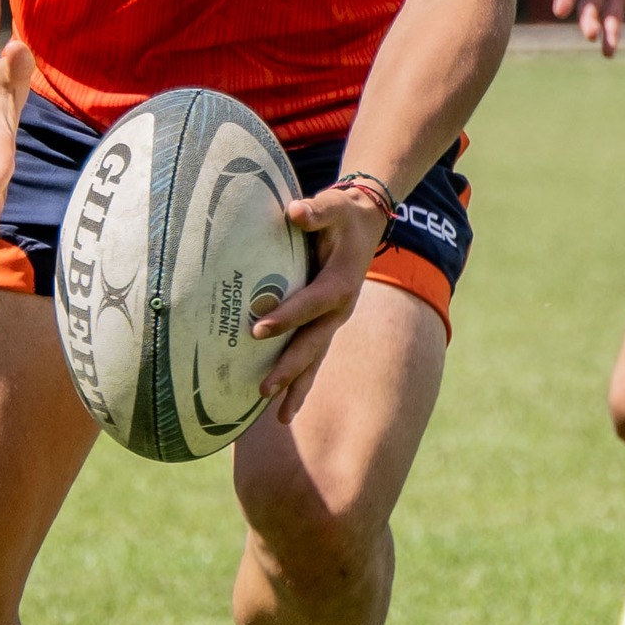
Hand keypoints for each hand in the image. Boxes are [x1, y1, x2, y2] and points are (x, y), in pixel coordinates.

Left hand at [249, 185, 391, 422]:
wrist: (366, 224)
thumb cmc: (344, 215)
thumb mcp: (333, 207)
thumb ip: (315, 210)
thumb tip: (295, 212)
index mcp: (340, 284)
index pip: (310, 304)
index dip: (286, 317)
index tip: (258, 329)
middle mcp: (340, 309)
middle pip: (313, 344)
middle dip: (289, 368)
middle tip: (263, 389)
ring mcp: (334, 321)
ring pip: (315, 359)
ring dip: (297, 387)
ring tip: (280, 418)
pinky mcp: (327, 324)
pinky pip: (313, 357)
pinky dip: (300, 381)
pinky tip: (284, 407)